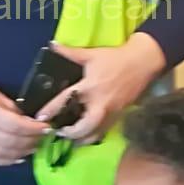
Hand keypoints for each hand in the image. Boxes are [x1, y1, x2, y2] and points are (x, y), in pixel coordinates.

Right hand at [0, 82, 50, 165]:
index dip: (33, 127)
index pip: (16, 125)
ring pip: (7, 153)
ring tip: (36, 145)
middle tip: (44, 135)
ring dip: (25, 151)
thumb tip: (29, 119)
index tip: (46, 125)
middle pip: (13, 141)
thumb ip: (11, 107)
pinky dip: (11, 160)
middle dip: (32, 139)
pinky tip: (21, 156)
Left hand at [36, 34, 166, 145]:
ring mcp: (111, 112)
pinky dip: (93, 135)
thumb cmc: (115, 58)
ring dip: (81, 139)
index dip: (52, 110)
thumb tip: (53, 45)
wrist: (142, 63)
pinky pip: (104, 132)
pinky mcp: (119, 116)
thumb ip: (70, 52)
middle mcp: (100, 103)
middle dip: (69, 133)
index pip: (66, 101)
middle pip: (83, 128)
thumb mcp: (91, 54)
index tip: (40, 118)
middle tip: (59, 131)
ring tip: (71, 137)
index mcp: (89, 87)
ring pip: (95, 134)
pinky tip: (86, 134)